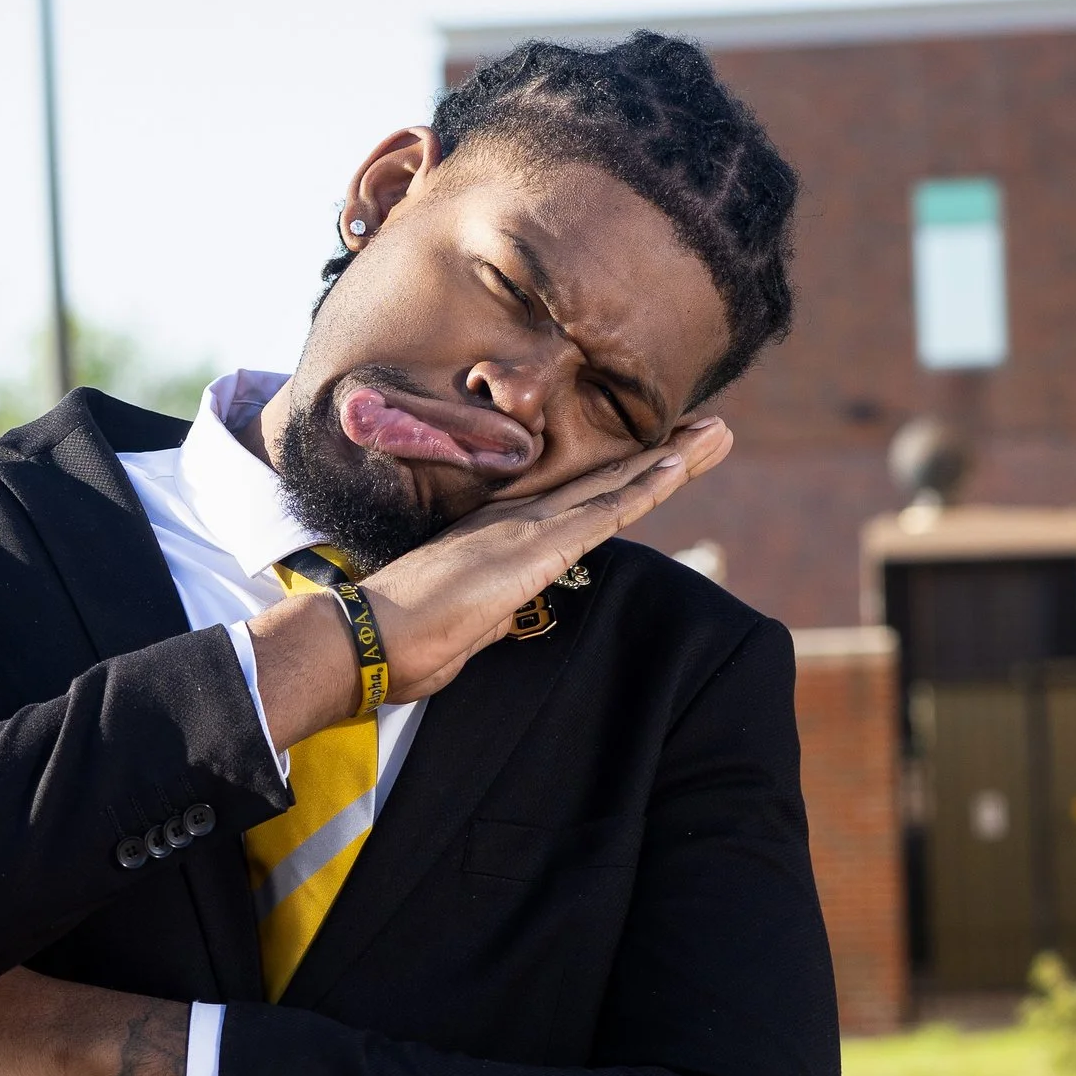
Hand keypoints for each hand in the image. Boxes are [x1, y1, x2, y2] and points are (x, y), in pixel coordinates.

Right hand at [248, 416, 732, 746]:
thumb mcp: (451, 630)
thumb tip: (479, 623)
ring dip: (670, 460)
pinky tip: (680, 464)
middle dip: (657, 453)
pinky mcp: (532, 550)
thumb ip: (477, 619)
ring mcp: (524, 532)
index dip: (614, 479)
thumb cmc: (391, 648)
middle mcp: (513, 522)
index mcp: (493, 539)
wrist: (359, 641)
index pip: (568, 504)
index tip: (655, 457)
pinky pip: (603, 514)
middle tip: (708, 426)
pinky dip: (645, 487)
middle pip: (600, 482)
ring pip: (612, 487)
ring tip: (717, 431)